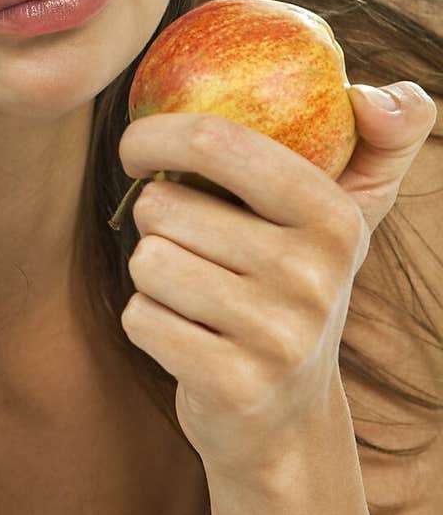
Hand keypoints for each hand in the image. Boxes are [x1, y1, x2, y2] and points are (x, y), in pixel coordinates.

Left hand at [118, 81, 438, 484]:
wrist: (285, 417)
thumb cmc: (293, 285)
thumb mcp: (341, 213)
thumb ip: (379, 137)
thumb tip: (374, 97)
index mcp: (336, 216)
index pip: (218, 142)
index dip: (154, 134)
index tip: (135, 150)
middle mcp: (315, 274)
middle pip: (165, 206)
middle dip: (157, 221)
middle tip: (192, 246)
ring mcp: (278, 335)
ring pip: (147, 260)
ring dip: (152, 275)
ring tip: (195, 294)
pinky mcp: (235, 385)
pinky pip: (140, 318)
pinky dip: (147, 323)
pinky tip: (188, 336)